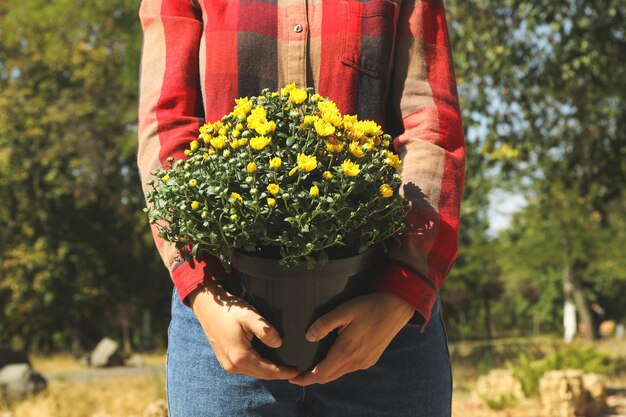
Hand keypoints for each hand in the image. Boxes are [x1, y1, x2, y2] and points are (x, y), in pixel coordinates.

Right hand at [189, 281, 299, 379]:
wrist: (208, 308)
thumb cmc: (229, 311)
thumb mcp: (249, 316)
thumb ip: (265, 330)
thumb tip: (278, 343)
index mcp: (240, 357)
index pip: (268, 371)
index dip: (284, 372)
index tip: (298, 370)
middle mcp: (233, 365)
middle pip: (262, 375)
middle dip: (279, 374)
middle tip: (295, 371)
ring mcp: (227, 365)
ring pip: (254, 373)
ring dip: (269, 372)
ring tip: (284, 367)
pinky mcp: (225, 360)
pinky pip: (246, 369)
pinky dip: (259, 367)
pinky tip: (267, 362)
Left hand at [289, 292, 414, 385]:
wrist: (396, 308)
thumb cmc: (369, 307)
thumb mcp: (344, 311)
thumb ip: (324, 324)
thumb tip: (308, 336)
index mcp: (346, 352)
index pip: (320, 373)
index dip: (304, 378)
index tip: (292, 378)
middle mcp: (355, 362)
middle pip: (328, 377)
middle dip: (311, 378)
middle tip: (297, 374)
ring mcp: (364, 362)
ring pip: (339, 374)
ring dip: (325, 373)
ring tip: (312, 367)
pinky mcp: (370, 359)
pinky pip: (349, 369)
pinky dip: (337, 368)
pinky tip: (332, 359)